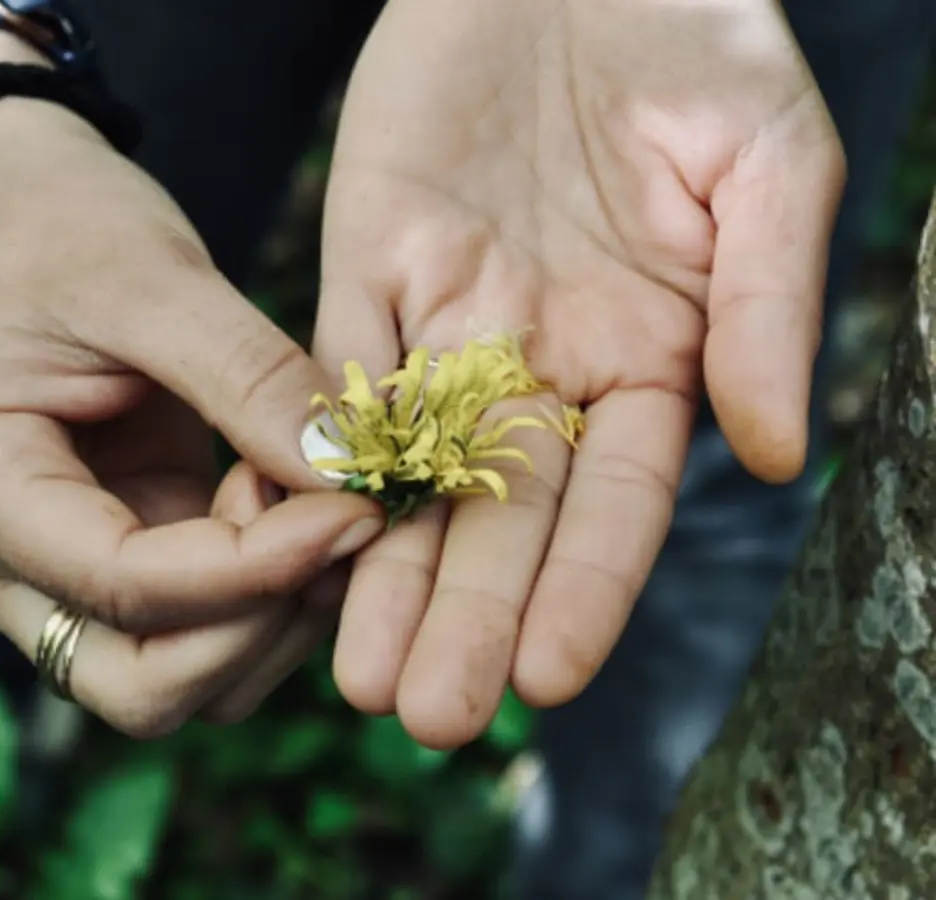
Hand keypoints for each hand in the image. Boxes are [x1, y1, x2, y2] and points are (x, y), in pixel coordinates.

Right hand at [0, 99, 382, 736]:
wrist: (9, 213)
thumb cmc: (53, 222)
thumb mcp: (150, 277)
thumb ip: (249, 379)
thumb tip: (348, 476)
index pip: (121, 587)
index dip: (255, 570)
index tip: (356, 512)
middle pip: (142, 684)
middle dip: (259, 624)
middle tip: (336, 520)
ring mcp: (50, 575)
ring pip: (181, 677)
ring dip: (272, 613)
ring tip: (305, 488)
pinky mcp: (109, 561)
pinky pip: (202, 626)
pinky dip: (267, 587)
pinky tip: (288, 493)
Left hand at [316, 0, 844, 746]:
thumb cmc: (697, 39)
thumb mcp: (769, 163)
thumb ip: (769, 309)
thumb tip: (774, 457)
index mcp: (655, 356)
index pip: (618, 500)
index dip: (585, 587)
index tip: (546, 674)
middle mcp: (548, 365)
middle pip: (505, 514)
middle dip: (469, 613)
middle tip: (429, 717)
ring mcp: (453, 324)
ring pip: (412, 471)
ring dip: (384, 571)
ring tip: (356, 676)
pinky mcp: (369, 271)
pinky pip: (340, 377)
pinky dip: (315, 458)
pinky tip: (292, 539)